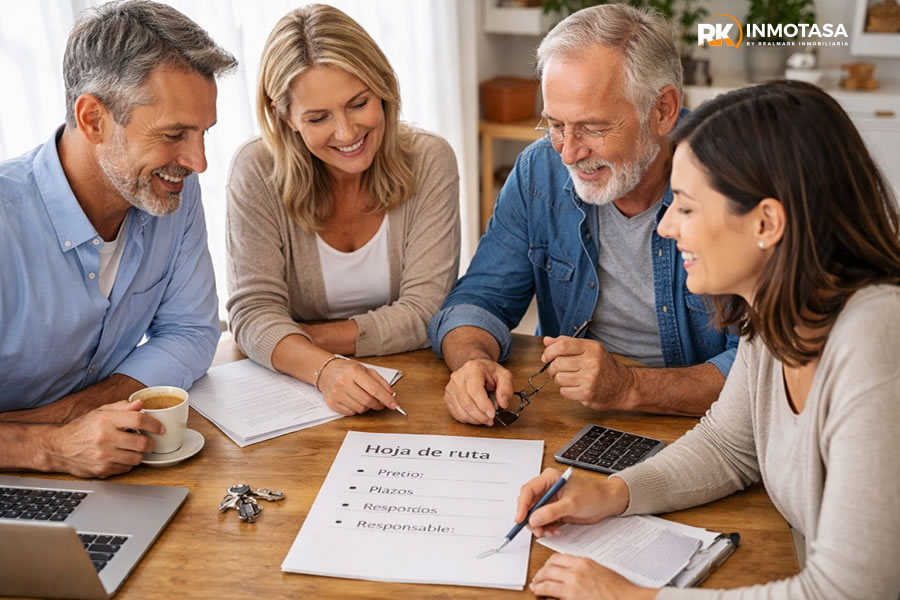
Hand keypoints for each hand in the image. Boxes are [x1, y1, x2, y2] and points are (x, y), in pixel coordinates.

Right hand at [46, 399, 162, 477]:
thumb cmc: (81, 429)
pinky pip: (126, 469)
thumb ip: (122, 407)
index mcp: (105, 420)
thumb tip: (140, 404)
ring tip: (133, 449)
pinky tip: (121, 456)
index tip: (160, 428)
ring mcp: (103, 456)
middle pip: (142, 443)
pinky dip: (128, 463)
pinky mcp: (102, 470)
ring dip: (139, 454)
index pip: (139, 420)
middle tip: (149, 442)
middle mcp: (105, 438)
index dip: (154, 424)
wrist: (59, 448)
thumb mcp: (99, 412)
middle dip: (150, 443)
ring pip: (137, 458)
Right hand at [318, 359, 397, 415]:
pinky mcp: (332, 403)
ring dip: (367, 407)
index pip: (374, 389)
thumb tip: (391, 394)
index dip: (387, 399)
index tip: (395, 405)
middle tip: (381, 403)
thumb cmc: (347, 370)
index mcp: (354, 371)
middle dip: (378, 405)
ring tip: (364, 399)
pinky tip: (354, 401)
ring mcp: (336, 393)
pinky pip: (350, 413)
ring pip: (360, 409)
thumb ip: (379, 381)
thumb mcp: (364, 369)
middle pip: (368, 401)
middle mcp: (344, 382)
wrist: (325, 371)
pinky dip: (356, 409)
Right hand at [443, 358, 513, 424]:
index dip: (483, 405)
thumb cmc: (489, 372)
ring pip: (461, 411)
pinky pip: (456, 414)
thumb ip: (506, 388)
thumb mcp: (504, 375)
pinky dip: (468, 419)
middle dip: (480, 416)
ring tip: (485, 419)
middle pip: (466, 402)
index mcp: (472, 368)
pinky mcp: (448, 397)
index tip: (492, 414)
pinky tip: (476, 417)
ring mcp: (451, 388)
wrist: (475, 369)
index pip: (474, 390)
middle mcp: (458, 377)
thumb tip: (503, 403)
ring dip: (475, 419)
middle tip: (491, 419)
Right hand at [515, 468, 628, 537]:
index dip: (522, 505)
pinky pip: (543, 520)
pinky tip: (554, 531)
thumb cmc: (593, 495)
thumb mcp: (572, 504)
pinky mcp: (554, 510)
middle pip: (528, 504)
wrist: (607, 502)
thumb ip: (552, 511)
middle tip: (537, 530)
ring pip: (534, 514)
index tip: (520, 519)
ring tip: (548, 532)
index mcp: (549, 478)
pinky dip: (546, 528)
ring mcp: (550, 500)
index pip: (528, 490)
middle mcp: (547, 488)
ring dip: (539, 525)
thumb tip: (534, 518)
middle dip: (530, 518)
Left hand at [530, 553, 657, 599]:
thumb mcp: (599, 570)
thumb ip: (584, 568)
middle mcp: (575, 572)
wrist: (627, 599)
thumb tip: (572, 571)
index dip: (548, 564)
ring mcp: (572, 586)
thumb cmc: (618, 588)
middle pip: (548, 569)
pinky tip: (543, 597)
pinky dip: (545, 595)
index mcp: (583, 563)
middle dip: (540, 574)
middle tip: (537, 579)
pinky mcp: (572, 598)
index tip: (546, 568)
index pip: (557, 558)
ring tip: (536, 588)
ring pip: (546, 582)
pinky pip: (552, 595)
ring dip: (538, 585)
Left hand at [542, 336, 635, 410]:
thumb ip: (567, 343)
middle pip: (557, 363)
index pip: (563, 345)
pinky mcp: (587, 393)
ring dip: (558, 380)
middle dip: (552, 368)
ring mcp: (590, 379)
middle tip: (556, 370)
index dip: (549, 351)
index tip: (546, 357)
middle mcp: (591, 362)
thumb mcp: (589, 349)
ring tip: (567, 378)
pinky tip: (574, 387)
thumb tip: (546, 341)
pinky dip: (565, 390)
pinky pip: (563, 391)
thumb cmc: (603, 366)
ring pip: (558, 378)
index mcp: (591, 348)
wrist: (622, 386)